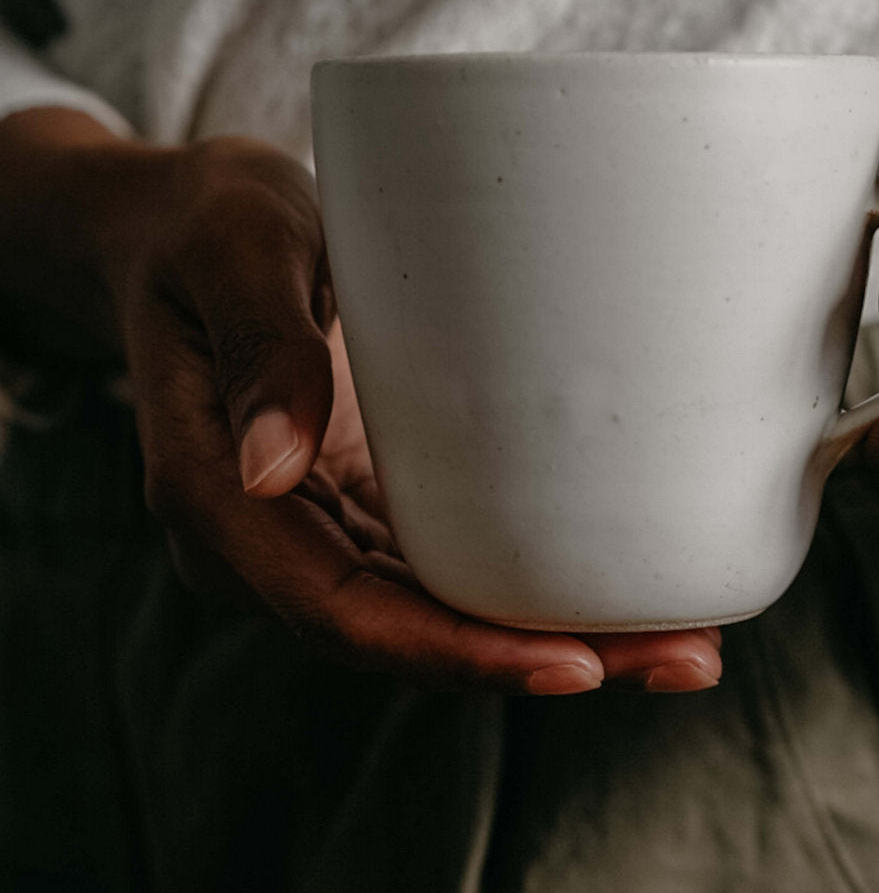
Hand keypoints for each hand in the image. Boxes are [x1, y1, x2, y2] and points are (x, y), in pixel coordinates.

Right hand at [0, 112, 721, 693]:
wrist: (184, 231)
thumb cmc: (207, 227)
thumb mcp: (233, 251)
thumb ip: (259, 345)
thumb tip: (274, 467)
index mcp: (219, 494)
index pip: (341, 612)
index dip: (456, 652)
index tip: (573, 665)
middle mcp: (272, 535)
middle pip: (409, 635)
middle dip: (539, 661)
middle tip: (680, 660)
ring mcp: (322, 521)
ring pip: (438, 613)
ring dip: (555, 637)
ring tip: (679, 640)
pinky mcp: (366, 496)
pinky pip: (446, 565)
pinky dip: (528, 588)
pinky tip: (615, 580)